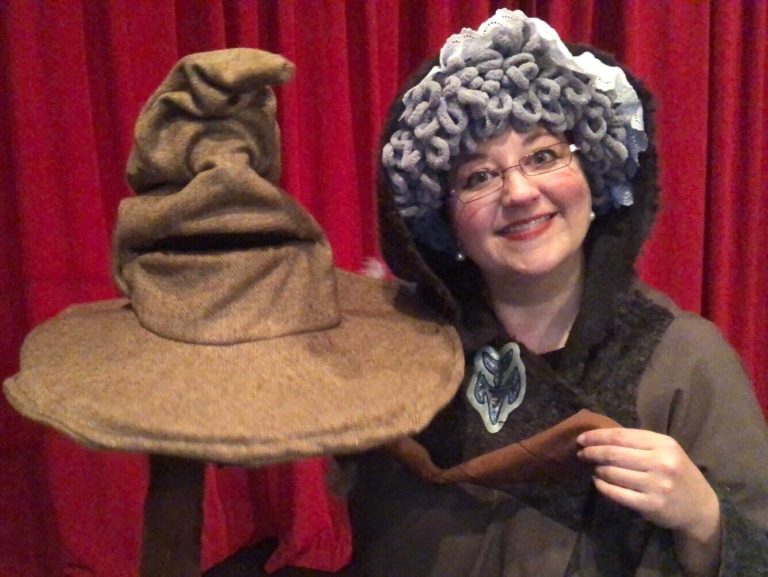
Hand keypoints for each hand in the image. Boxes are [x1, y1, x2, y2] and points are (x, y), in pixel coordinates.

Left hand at [577, 428, 720, 575]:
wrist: (700, 507)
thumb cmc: (677, 473)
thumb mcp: (666, 451)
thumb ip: (639, 443)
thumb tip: (601, 436)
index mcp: (664, 444)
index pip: (622, 436)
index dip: (598, 436)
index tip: (582, 438)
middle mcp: (662, 462)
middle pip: (614, 453)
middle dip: (592, 452)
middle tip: (581, 453)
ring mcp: (656, 485)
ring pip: (613, 473)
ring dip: (598, 470)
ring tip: (594, 469)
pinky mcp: (650, 505)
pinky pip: (616, 493)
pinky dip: (602, 486)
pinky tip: (598, 482)